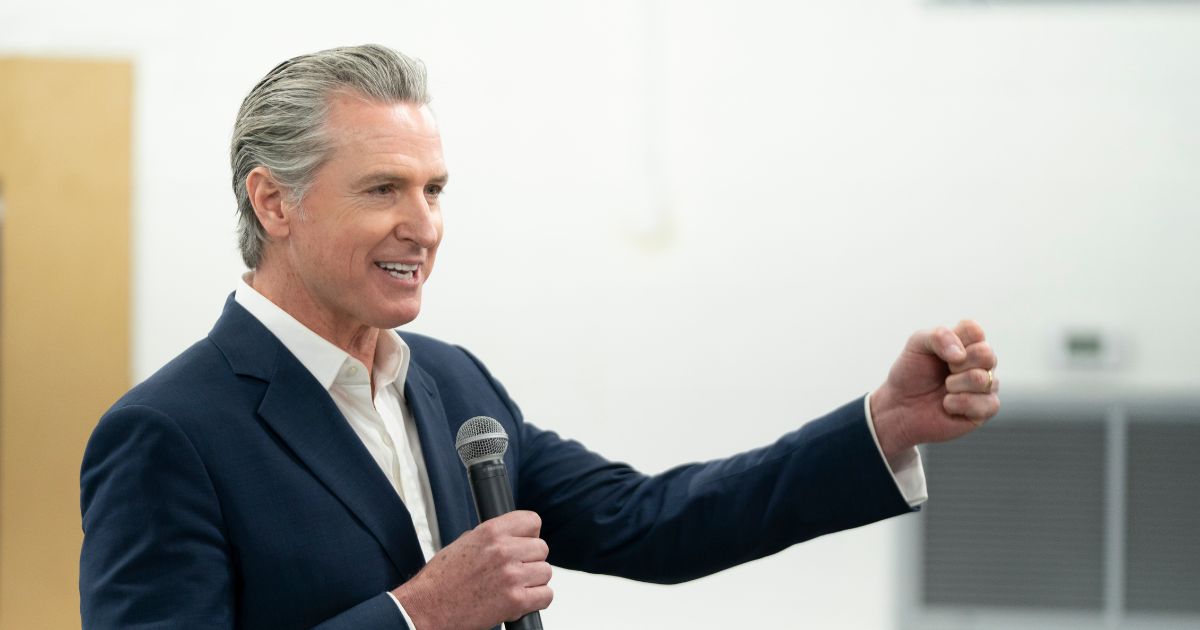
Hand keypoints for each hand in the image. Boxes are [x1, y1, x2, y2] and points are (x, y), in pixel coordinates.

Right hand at [392, 510, 551, 629]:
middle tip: (515, 571)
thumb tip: (515, 538)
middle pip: (542, 548)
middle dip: (531, 561)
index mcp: (491, 532)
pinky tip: (519, 601)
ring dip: (533, 582)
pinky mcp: (515, 601)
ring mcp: (511, 575)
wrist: (427, 608)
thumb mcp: (465, 543)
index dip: (530, 535)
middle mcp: (503, 550)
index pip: (532, 521)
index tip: (524, 543)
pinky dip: (536, 601)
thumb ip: (493, 538)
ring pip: (545, 572)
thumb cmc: (440, 580)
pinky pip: (546, 596)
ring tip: (513, 587)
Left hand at [870, 320, 999, 458]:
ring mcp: (985, 385)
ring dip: (955, 385)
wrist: (900, 407)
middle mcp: (980, 362)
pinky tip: (948, 405)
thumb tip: (961, 355)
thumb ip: (939, 336)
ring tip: (944, 389)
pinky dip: (960, 404)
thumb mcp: (917, 344)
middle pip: (986, 354)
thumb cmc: (910, 374)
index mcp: (966, 343)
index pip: (974, 330)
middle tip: (944, 372)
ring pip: (984, 379)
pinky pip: (989, 404)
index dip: (955, 340)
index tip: (939, 353)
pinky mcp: (985, 409)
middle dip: (956, 365)